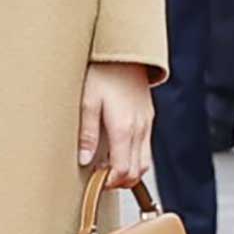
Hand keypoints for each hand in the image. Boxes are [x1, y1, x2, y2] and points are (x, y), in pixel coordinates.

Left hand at [78, 61, 152, 186]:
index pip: (124, 170)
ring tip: (108, 167)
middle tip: (101, 179)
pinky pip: (146, 146)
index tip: (97, 183)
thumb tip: (84, 159)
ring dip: (129, 170)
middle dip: (120, 181)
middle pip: (138, 171)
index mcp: (124, 128)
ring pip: (145, 161)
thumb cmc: (103, 72)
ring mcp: (147, 123)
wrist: (124, 51)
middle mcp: (140, 129)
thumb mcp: (87, 101)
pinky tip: (118, 150)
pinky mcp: (148, 117)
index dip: (111, 183)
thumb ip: (87, 133)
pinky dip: (134, 156)